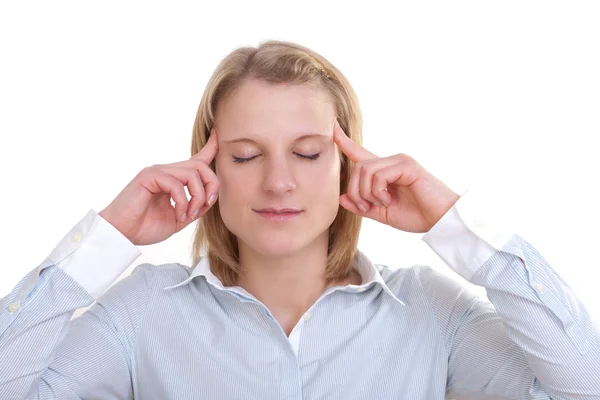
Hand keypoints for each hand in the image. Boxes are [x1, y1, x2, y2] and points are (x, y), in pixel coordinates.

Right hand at [99, 131, 219, 244]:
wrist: (122, 234)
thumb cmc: (145, 226)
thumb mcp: (179, 218)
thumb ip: (195, 206)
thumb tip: (210, 198)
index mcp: (174, 179)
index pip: (195, 160)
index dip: (209, 147)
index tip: (217, 135)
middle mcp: (166, 171)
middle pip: (200, 166)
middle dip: (212, 185)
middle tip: (206, 205)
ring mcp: (157, 171)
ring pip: (192, 174)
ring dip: (198, 197)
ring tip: (188, 215)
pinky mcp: (149, 176)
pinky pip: (177, 184)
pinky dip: (183, 201)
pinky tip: (179, 214)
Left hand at [334, 120, 460, 232]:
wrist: (440, 220)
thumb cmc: (416, 215)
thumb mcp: (382, 213)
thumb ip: (362, 206)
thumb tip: (341, 198)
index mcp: (384, 171)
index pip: (360, 153)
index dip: (344, 141)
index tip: (332, 128)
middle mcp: (391, 162)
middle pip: (357, 167)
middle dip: (355, 191)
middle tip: (365, 208)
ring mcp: (399, 161)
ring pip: (365, 170)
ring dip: (366, 193)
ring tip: (381, 203)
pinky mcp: (407, 165)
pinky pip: (379, 175)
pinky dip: (378, 191)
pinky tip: (388, 199)